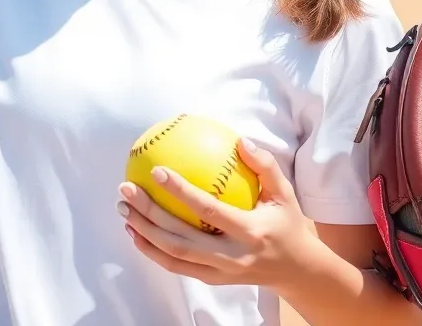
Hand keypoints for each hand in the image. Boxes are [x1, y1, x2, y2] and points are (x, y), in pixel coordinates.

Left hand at [118, 138, 316, 292]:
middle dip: (149, 214)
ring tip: (124, 210)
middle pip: (181, 238)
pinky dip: (153, 251)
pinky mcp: (212, 280)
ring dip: (144, 234)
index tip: (157, 171)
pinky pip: (176, 266)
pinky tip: (136, 232)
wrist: (296, 270)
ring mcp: (220, 272)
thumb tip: (240, 140)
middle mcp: (232, 256)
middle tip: (127, 190)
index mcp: (250, 231)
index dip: (181, 192)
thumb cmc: (288, 224)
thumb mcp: (284, 193)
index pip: (208, 211)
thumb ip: (265, 166)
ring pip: (173, 256)